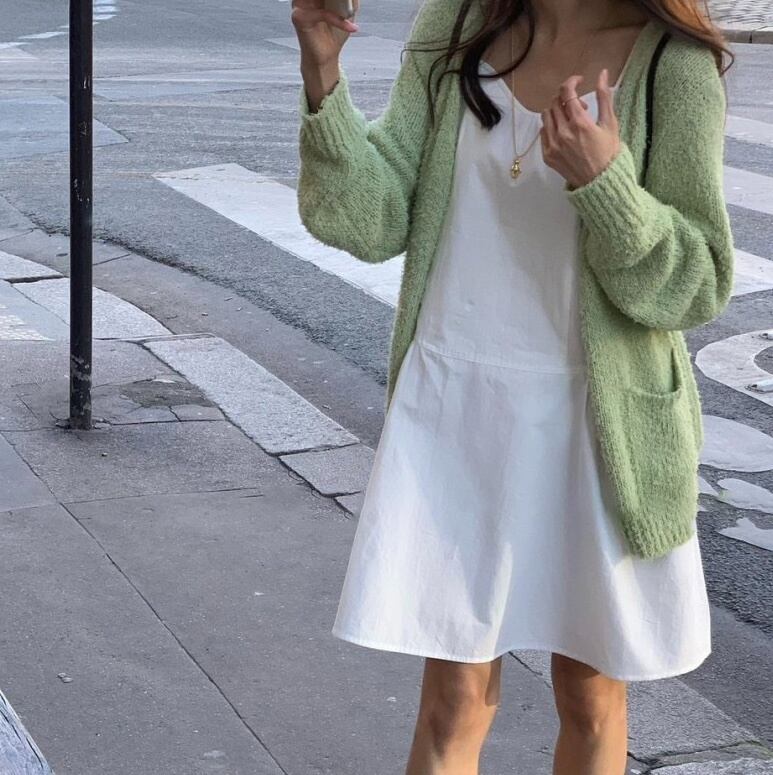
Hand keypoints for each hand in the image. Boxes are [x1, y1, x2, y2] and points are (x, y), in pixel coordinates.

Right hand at [292, 0, 359, 69]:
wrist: (327, 56)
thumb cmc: (335, 33)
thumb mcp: (348, 10)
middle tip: (349, 1)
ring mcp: (299, 4)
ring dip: (339, 2)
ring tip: (350, 11)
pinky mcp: (299, 17)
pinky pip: (321, 13)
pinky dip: (338, 21)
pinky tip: (351, 27)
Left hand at [540, 69, 620, 189]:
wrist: (600, 183)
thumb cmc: (609, 153)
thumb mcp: (610, 123)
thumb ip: (604, 97)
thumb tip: (602, 73)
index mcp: (579, 123)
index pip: (567, 92)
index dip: (572, 82)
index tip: (578, 81)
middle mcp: (563, 133)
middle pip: (555, 103)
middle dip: (566, 98)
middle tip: (580, 106)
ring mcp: (553, 145)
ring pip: (546, 116)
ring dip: (557, 110)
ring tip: (570, 118)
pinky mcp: (547, 155)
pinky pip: (543, 133)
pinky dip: (551, 126)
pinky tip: (563, 131)